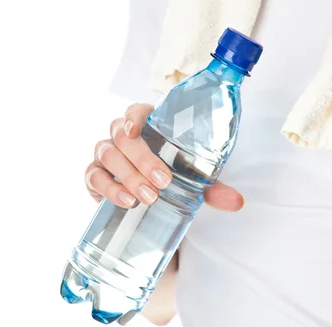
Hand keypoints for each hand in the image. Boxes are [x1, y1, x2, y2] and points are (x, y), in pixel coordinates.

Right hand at [85, 103, 243, 211]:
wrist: (149, 209)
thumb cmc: (171, 183)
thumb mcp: (195, 184)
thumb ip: (213, 189)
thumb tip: (237, 202)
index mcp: (146, 128)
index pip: (136, 111)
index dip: (134, 116)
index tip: (138, 129)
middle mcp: (121, 137)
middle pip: (122, 136)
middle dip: (142, 159)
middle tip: (163, 182)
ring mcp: (105, 155)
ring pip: (108, 155)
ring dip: (128, 175)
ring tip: (148, 197)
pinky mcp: (94, 177)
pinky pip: (93, 176)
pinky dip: (109, 188)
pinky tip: (126, 200)